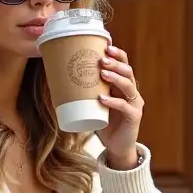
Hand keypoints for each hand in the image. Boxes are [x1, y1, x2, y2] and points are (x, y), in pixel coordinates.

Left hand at [96, 45, 142, 168]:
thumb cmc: (103, 122)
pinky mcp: (134, 117)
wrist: (116, 146)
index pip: (124, 64)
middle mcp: (131, 92)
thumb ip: (85, 92)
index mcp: (123, 85)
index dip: (118, 54)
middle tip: (102, 59)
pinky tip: (103, 98)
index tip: (106, 46)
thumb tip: (59, 79)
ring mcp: (134, 104)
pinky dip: (113, 101)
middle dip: (115, 63)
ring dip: (115, 77)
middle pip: (128, 71)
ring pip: (128, 86)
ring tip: (102, 73)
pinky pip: (124, 106)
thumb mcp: (94, 103)